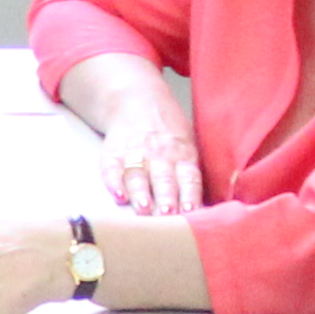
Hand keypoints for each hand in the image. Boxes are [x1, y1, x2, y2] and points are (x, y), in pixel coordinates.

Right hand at [87, 94, 202, 215]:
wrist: (136, 100)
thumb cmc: (167, 132)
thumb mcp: (187, 143)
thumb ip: (191, 174)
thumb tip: (202, 209)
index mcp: (182, 155)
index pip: (189, 178)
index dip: (190, 195)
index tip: (191, 211)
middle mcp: (159, 155)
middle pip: (164, 179)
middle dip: (166, 198)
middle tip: (167, 213)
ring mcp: (135, 154)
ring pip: (138, 177)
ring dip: (141, 194)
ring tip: (143, 208)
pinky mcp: (113, 154)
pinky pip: (112, 170)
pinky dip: (114, 183)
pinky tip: (118, 195)